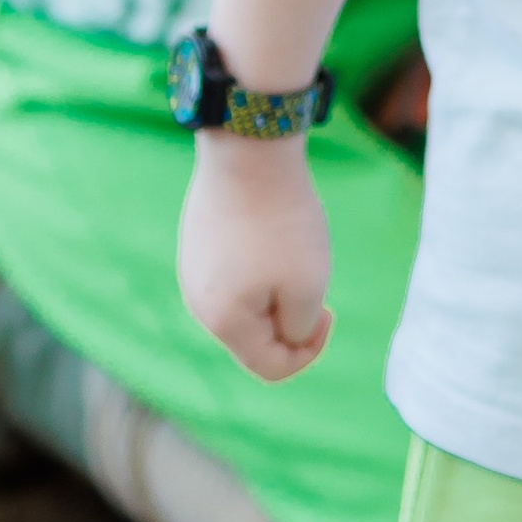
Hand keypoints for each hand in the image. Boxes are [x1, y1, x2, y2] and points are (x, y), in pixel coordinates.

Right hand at [178, 133, 334, 379]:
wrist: (248, 153)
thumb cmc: (283, 223)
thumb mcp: (308, 286)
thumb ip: (298, 330)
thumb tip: (286, 337)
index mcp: (223, 323)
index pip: (270, 368)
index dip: (308, 352)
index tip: (328, 312)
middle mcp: (198, 303)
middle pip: (255, 338)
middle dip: (291, 319)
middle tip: (313, 277)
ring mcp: (193, 271)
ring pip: (246, 305)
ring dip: (277, 291)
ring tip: (292, 251)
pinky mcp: (198, 243)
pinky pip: (235, 275)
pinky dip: (261, 266)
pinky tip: (273, 232)